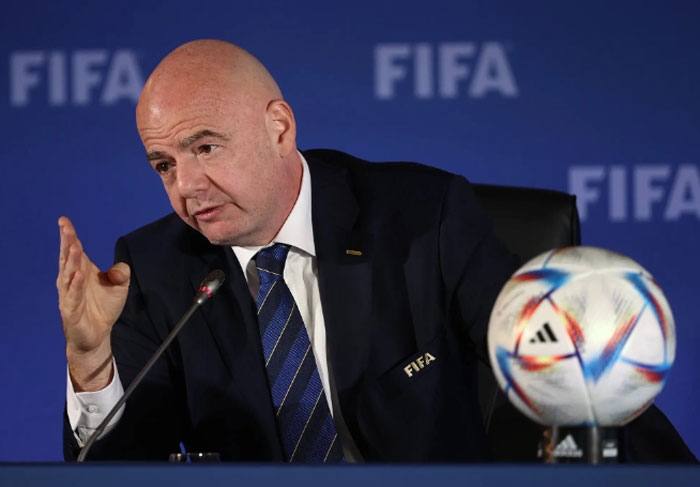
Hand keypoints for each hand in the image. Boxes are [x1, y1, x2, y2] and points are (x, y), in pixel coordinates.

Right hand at [57, 216, 129, 390]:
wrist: (98, 334)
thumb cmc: (103, 307)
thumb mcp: (120, 287)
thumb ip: (121, 274)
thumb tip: (117, 269)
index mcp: (82, 270)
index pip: (74, 250)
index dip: (69, 235)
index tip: (64, 220)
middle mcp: (72, 280)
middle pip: (68, 258)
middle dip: (67, 242)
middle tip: (65, 227)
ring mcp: (69, 295)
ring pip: (68, 275)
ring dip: (71, 261)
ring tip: (75, 247)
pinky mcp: (71, 311)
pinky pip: (72, 297)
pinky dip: (75, 286)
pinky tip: (78, 275)